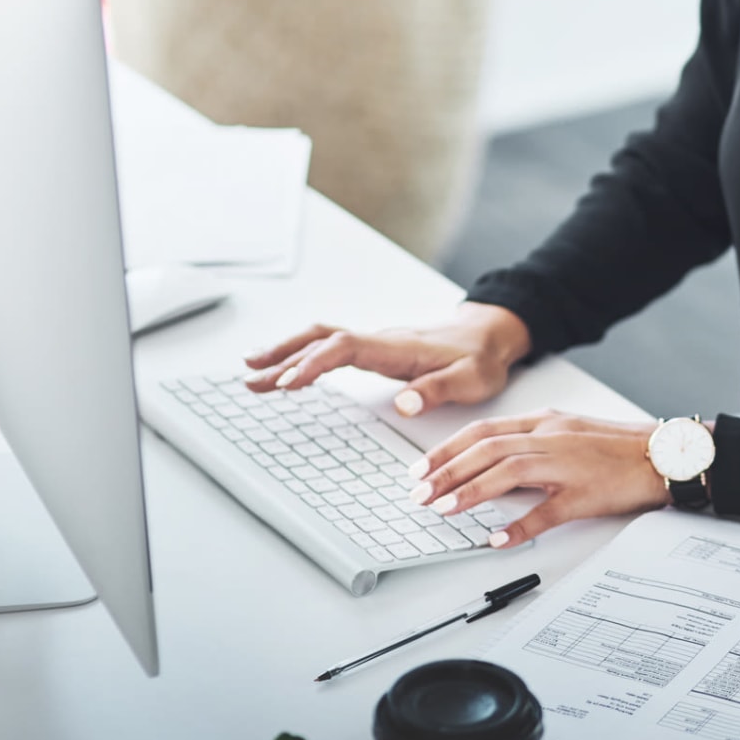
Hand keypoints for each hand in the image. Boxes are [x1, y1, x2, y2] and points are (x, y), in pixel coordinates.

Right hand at [242, 302, 531, 416]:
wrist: (489, 335)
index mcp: (397, 347)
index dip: (315, 363)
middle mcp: (379, 340)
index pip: (345, 347)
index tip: (289, 383)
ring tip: (251, 372)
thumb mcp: (471, 379)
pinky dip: (301, 356)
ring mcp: (374, 344)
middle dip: (284, 358)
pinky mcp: (373, 351)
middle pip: (321, 339)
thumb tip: (405, 403)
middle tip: (251, 378)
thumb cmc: (480, 358)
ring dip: (285, 354)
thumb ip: (437, 390)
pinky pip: (329, 348)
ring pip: (320, 340)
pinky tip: (284, 369)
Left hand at [407, 411, 678, 547]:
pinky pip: (548, 511)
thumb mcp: (569, 433)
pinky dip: (520, 526)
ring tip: (444, 509)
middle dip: (447, 471)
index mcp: (546, 421)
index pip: (484, 431)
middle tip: (419, 493)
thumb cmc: (619, 447)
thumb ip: (532, 444)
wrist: (665, 455)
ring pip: (509, 472)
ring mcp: (569, 465)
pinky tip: (498, 539)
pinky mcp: (586, 494)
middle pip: (487, 449)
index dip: (447, 448)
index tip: (421, 468)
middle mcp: (552, 437)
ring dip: (471, 491)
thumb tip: (492, 466)